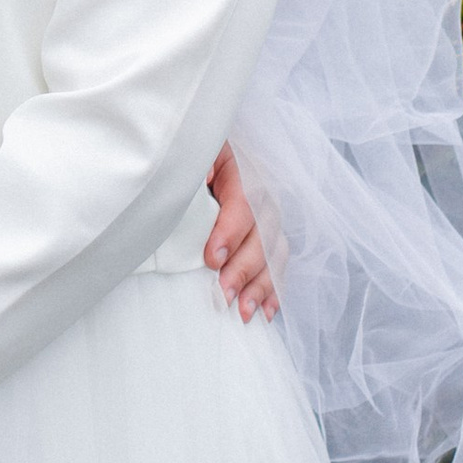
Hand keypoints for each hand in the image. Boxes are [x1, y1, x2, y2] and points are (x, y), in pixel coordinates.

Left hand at [204, 148, 278, 323]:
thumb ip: (192, 166)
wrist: (194, 150)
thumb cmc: (186, 154)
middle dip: (244, 267)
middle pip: (263, 231)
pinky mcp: (265, 237)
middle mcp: (260, 192)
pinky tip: (266, 312)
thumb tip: (195, 184)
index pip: (244, 201)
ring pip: (274, 251)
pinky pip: (277, 263)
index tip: (213, 258)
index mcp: (240, 167)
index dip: (231, 232)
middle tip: (223, 293)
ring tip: (244, 312)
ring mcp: (266, 216)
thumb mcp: (189, 153)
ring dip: (261, 285)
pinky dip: (273, 290)